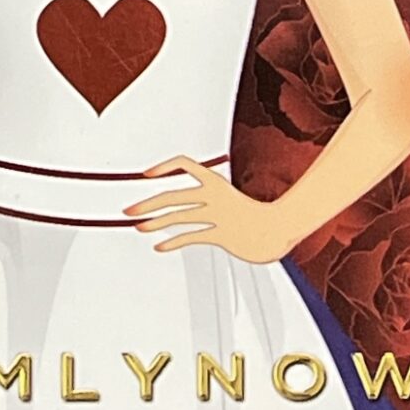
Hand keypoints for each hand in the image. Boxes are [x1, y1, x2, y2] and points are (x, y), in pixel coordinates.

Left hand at [125, 158, 297, 264]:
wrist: (279, 227)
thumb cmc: (254, 214)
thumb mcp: (229, 198)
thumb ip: (208, 198)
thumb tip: (184, 205)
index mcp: (216, 181)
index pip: (185, 164)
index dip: (164, 167)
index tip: (147, 174)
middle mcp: (214, 195)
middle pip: (173, 196)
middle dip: (147, 204)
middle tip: (130, 210)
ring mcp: (218, 215)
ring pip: (178, 217)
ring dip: (155, 223)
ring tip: (139, 227)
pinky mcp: (222, 234)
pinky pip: (191, 237)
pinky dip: (172, 241)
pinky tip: (160, 245)